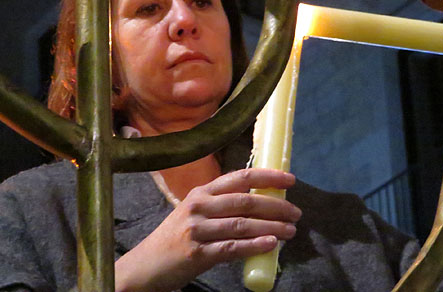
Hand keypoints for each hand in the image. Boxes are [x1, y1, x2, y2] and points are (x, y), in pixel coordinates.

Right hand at [114, 168, 300, 291]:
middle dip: (276, 205)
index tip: (290, 180)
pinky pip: (232, 248)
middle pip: (244, 200)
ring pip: (242, 224)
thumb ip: (221, 206)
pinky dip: (254, 246)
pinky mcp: (197, 253)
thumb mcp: (194, 213)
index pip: (239, 177)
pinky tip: (272, 245)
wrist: (146, 265)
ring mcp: (197, 229)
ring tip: (291, 231)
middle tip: (296, 212)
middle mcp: (199, 206)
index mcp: (201, 192)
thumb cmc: (175, 238)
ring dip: (272, 227)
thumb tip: (260, 205)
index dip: (267, 176)